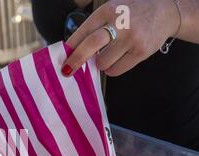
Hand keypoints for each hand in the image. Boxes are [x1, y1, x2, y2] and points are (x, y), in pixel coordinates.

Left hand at [62, 0, 180, 76]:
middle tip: (67, 71)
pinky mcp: (141, 52)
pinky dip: (111, 69)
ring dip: (100, 64)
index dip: (70, 47)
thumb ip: (95, 26)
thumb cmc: (132, 12)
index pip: (83, 31)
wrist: (166, 10)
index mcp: (108, 10)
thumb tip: (73, 50)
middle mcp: (120, 22)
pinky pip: (116, 70)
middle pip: (90, 45)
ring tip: (107, 55)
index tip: (62, 58)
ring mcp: (131, 38)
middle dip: (75, 60)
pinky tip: (117, 59)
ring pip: (103, 62)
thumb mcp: (112, 9)